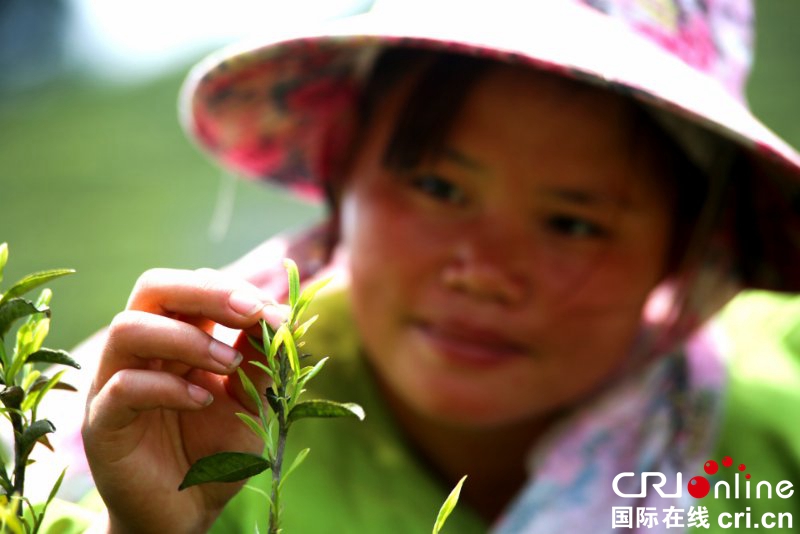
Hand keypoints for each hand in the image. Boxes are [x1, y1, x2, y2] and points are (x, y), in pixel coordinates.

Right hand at [82, 268, 285, 533]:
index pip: (192, 286)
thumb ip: (261, 360)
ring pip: (129, 328)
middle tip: (252, 310)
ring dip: (186, 338)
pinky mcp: (103, 422)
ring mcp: (115, 382)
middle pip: (153, 288)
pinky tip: (203, 402)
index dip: (234, 290)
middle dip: (206, 290)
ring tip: (228, 363)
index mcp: (178, 336)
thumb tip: (280, 315)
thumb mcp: (252, 401)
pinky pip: (123, 386)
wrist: (188, 512)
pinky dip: (169, 387)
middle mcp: (143, 350)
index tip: (275, 313)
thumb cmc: (218, 450)